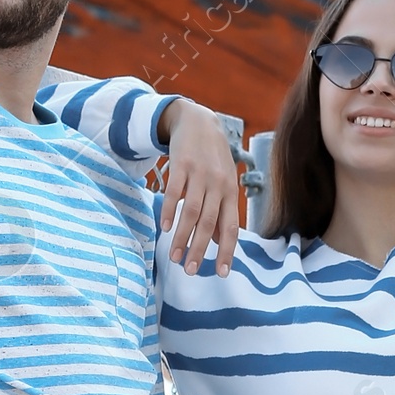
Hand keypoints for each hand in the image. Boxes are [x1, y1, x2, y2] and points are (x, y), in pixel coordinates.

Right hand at [159, 98, 240, 274]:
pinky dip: (168, 211)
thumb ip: (222, 211)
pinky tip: (163, 227)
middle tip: (190, 271)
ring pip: (190, 212)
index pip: (231, 228)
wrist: (199, 121)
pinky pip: (174, 192)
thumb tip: (221, 242)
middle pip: (209, 224)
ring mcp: (199, 175)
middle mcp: (218, 185)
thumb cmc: (213, 159)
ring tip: (174, 256)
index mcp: (231, 193)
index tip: (220, 273)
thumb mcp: (223, 183)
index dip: (227, 252)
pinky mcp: (181, 165)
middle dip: (200, 250)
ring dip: (181, 237)